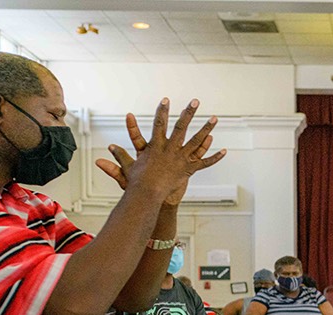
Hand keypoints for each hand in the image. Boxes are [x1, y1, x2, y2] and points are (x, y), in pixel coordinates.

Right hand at [95, 98, 226, 204]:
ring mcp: (181, 159)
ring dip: (206, 128)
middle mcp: (170, 149)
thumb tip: (108, 149)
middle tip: (195, 101)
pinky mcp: (188, 170)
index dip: (162, 111)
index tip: (166, 100)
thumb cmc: (137, 182)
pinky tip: (224, 151)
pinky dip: (214, 157)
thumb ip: (120, 156)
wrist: (148, 195)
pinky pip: (204, 163)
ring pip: (197, 141)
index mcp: (156, 146)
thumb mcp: (128, 167)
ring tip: (214, 118)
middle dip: (189, 113)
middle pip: (181, 127)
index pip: (159, 123)